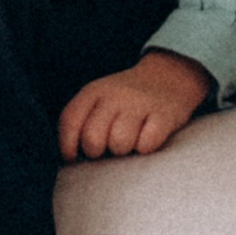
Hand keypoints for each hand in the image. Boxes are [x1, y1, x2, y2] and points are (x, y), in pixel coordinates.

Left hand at [57, 50, 211, 162]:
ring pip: (119, 144)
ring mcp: (140, 104)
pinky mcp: (164, 115)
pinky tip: (146, 137)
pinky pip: (146, 145)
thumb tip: (69, 155)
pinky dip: (145, 148)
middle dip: (97, 152)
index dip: (67, 145)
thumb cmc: (125, 99)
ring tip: (129, 140)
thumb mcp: (98, 99)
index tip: (74, 157)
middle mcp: (114, 96)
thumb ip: (81, 120)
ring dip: (123, 150)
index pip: (70, 120)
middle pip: (93, 139)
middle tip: (107, 147)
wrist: (168, 77)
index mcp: (93, 92)